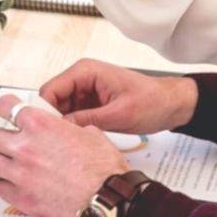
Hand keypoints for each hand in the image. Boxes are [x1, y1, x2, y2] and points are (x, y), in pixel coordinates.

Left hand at [0, 95, 128, 216]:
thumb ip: (70, 129)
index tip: (5, 110)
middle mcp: (25, 148)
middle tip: (7, 141)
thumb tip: (68, 131)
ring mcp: (21, 175)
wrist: (109, 203)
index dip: (4, 107)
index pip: (6, 106)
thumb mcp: (92, 135)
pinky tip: (19, 186)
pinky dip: (8, 186)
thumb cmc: (105, 172)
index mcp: (41, 126)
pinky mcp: (22, 200)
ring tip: (6, 163)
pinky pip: (1, 189)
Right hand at [39, 58, 197, 133]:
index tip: (44, 133)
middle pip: (51, 102)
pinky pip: (72, 117)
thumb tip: (61, 129)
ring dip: (63, 127)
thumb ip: (87, 120)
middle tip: (55, 143)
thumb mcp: (119, 114)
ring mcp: (84, 92)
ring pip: (60, 112)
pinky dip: (73, 129)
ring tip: (68, 145)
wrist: (171, 105)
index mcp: (85, 71)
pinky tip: (77, 142)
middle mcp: (81, 79)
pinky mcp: (90, 105)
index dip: (44, 112)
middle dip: (52, 121)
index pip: (50, 90)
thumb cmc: (152, 101)